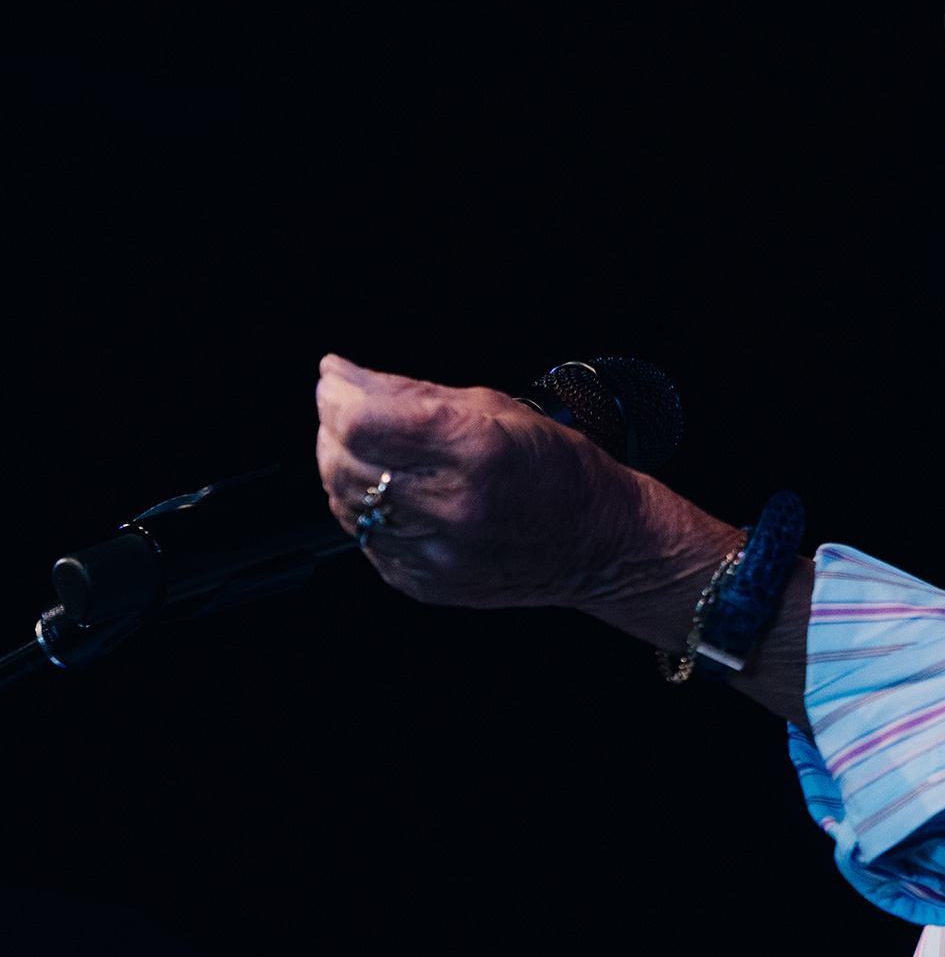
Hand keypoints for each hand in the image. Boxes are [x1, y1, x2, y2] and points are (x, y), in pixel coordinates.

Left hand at [314, 353, 811, 727]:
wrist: (599, 545)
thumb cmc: (562, 470)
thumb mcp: (500, 406)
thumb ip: (415, 393)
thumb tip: (345, 377)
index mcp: (476, 451)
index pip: (362, 420)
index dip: (337, 392)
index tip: (337, 374)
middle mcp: (450, 507)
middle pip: (342, 459)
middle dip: (333, 422)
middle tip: (346, 402)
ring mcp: (433, 553)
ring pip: (344, 499)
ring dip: (341, 462)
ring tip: (367, 442)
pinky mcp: (421, 582)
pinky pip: (363, 536)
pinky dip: (362, 504)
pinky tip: (387, 486)